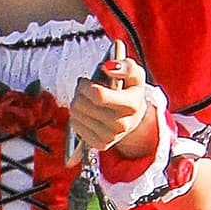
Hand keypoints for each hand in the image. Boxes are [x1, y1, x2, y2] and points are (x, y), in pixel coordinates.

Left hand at [68, 38, 154, 155]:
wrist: (134, 116)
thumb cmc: (130, 90)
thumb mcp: (134, 74)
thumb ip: (125, 65)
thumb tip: (108, 66)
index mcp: (132, 104)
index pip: (98, 95)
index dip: (85, 86)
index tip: (85, 81)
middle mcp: (123, 124)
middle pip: (82, 105)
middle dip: (79, 93)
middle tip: (84, 89)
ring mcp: (112, 136)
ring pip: (77, 114)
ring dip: (77, 103)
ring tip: (85, 100)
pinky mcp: (101, 144)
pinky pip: (76, 126)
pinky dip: (77, 117)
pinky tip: (86, 112)